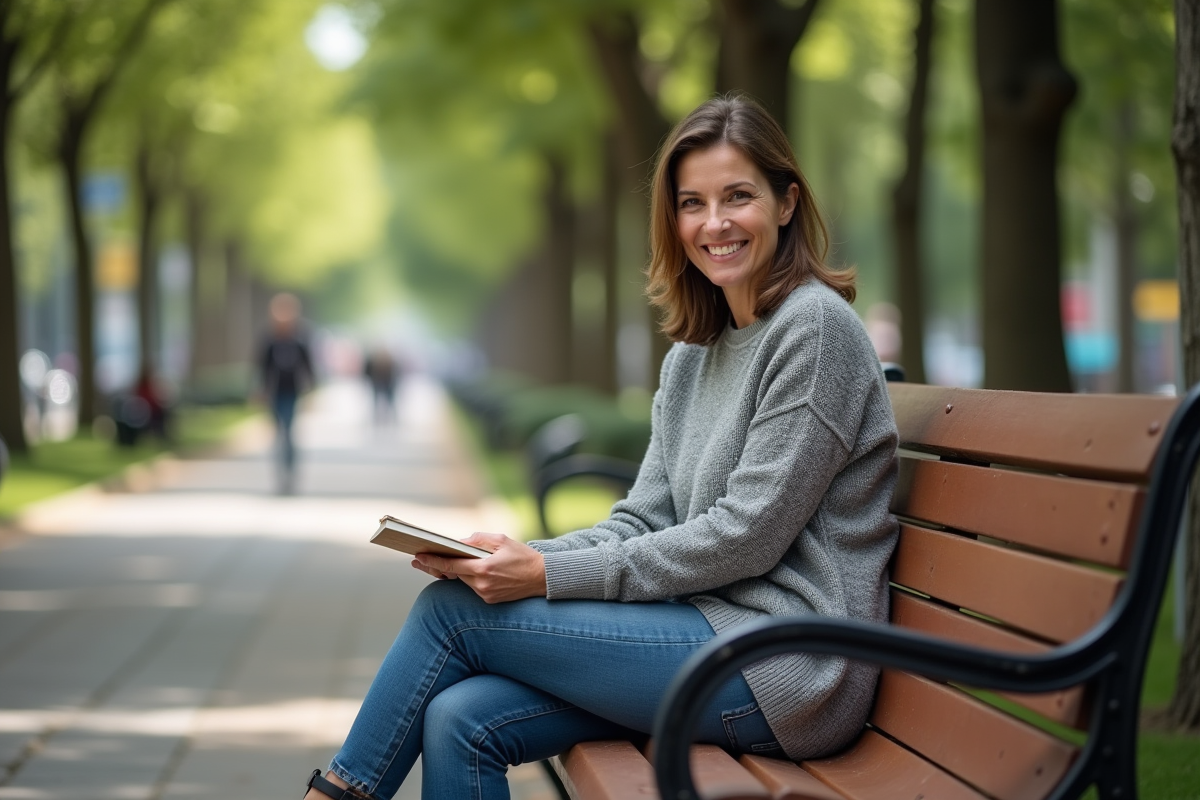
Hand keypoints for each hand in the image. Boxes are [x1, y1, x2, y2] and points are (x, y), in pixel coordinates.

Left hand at [412, 533, 545, 602]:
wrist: (543, 578)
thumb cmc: (523, 556)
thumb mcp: (501, 540)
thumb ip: (478, 540)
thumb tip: (458, 543)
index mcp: (483, 569)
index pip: (451, 565)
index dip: (432, 561)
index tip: (418, 557)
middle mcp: (482, 585)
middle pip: (454, 573)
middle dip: (440, 565)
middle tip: (421, 558)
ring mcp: (485, 594)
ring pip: (463, 580)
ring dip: (457, 571)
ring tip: (444, 561)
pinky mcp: (490, 600)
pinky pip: (473, 587)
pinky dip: (470, 578)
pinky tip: (468, 570)